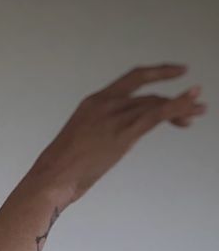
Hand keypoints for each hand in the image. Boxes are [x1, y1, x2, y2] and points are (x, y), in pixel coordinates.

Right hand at [26, 63, 204, 205]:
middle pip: (149, 96)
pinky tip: (193, 107)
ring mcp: (115, 116)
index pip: (132, 79)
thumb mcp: (78, 143)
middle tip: (193, 105)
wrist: (51, 179)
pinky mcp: (125, 132)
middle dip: (175, 100)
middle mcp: (106, 103)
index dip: (157, 72)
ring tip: (199, 111)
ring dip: (182, 107)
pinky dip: (179, 106)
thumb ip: (98, 134)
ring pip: (157, 104)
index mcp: (92, 103)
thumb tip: (110, 143)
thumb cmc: (58, 169)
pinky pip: (159, 113)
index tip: (176, 71)